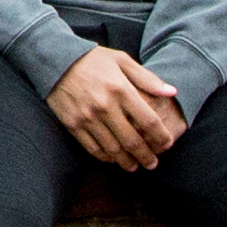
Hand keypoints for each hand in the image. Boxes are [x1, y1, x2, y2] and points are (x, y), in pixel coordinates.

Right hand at [50, 46, 187, 171]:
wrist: (54, 60)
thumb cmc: (92, 59)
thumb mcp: (122, 60)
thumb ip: (147, 78)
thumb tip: (172, 92)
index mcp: (121, 89)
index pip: (148, 121)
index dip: (161, 137)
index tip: (167, 145)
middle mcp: (105, 106)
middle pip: (132, 141)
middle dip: (146, 156)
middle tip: (153, 164)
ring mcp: (88, 118)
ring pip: (113, 149)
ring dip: (127, 162)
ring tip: (135, 166)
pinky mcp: (73, 125)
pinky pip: (93, 148)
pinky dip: (106, 158)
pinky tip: (113, 159)